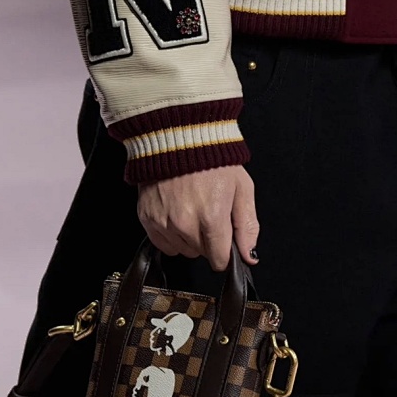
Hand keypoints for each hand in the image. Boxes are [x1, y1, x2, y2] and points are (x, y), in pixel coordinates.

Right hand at [137, 166, 259, 271]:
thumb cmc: (213, 161)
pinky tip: (176, 214)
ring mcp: (164, 222)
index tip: (224, 238)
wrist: (178, 137)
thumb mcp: (242, 189)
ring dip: (189, 238)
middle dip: (208, 240)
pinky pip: (163, 244)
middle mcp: (185, 223)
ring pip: (182, 250)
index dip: (225, 252)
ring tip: (191, 209)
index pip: (220, 259)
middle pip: (201, 254)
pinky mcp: (147, 218)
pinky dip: (171, 235)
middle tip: (208, 213)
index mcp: (212, 217)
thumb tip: (249, 256)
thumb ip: (247, 226)